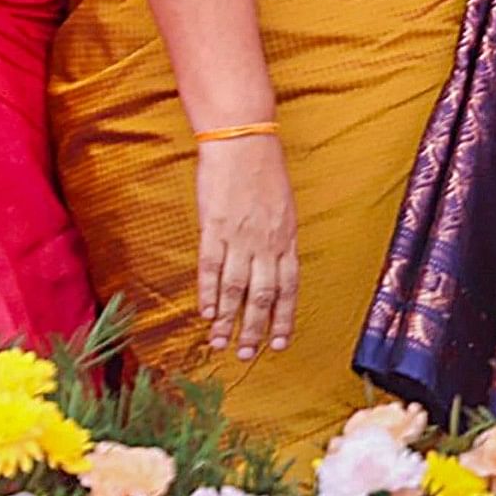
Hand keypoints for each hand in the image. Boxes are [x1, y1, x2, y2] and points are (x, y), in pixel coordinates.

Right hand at [193, 133, 299, 360]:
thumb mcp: (282, 206)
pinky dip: (209, 293)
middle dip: (256, 329)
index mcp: (287, 238)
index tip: (280, 343)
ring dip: (228, 320)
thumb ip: (279, 238)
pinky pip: (211, 268)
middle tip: (248, 355)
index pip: (289, 288)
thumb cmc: (263, 170)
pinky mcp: (213, 227)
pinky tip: (206, 313)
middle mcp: (267, 242)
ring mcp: (240, 236)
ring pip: (236, 289)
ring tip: (220, 344)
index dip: (284, 317)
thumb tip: (274, 264)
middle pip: (263, 296)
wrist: (242, 140)